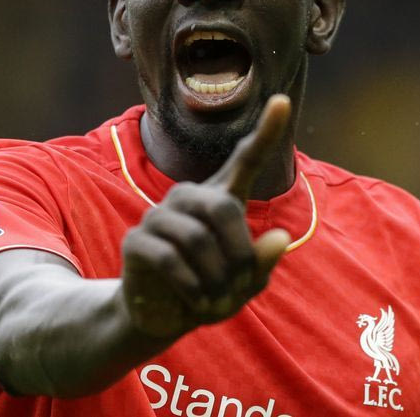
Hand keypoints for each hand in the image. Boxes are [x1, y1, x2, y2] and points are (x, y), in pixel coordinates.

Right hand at [120, 95, 293, 337]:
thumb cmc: (209, 292)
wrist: (162, 317)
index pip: (245, 159)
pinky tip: (195, 302)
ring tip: (216, 302)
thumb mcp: (243, 284)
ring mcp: (158, 216)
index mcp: (220, 199)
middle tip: (240, 287)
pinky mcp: (136, 240)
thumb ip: (262, 262)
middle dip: (240, 254)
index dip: (265, 133)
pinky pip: (169, 258)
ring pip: (197, 237)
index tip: (283, 101)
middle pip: (223, 208)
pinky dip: (191, 287)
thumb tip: (279, 239)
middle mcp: (188, 198)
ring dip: (216, 279)